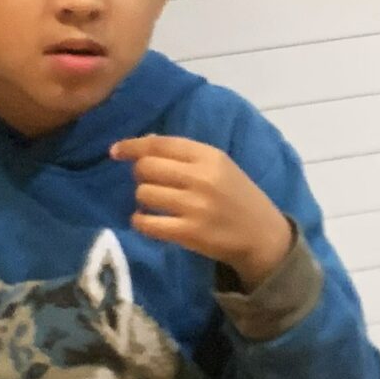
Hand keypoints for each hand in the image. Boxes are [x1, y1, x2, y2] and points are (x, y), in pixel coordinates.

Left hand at [112, 136, 293, 282]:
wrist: (263, 235)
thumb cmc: (238, 197)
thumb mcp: (220, 167)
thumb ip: (186, 155)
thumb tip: (145, 143)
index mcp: (210, 156)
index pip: (160, 144)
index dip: (132, 146)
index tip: (116, 151)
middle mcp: (202, 178)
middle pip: (146, 168)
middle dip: (141, 175)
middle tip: (152, 184)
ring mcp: (195, 206)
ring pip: (144, 194)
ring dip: (142, 199)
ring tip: (156, 205)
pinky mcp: (189, 233)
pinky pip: (147, 222)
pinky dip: (141, 221)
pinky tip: (149, 221)